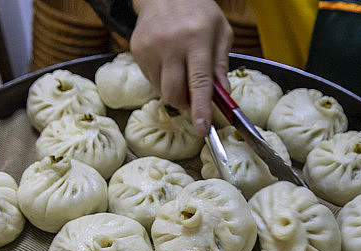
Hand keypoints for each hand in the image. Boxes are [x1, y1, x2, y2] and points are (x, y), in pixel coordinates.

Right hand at [130, 0, 233, 135]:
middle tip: (193, 97)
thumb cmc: (198, 11)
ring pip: (162, 91)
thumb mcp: (221, 32)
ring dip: (174, 91)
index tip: (202, 129)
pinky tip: (168, 61)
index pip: (199, 82)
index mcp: (197, 39)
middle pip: (175, 93)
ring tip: (181, 69)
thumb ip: (221, 66)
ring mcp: (151, 48)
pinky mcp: (137, 51)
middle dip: (185, 104)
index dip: (201, 109)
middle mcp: (171, 44)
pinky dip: (162, 80)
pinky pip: (151, 80)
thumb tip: (223, 96)